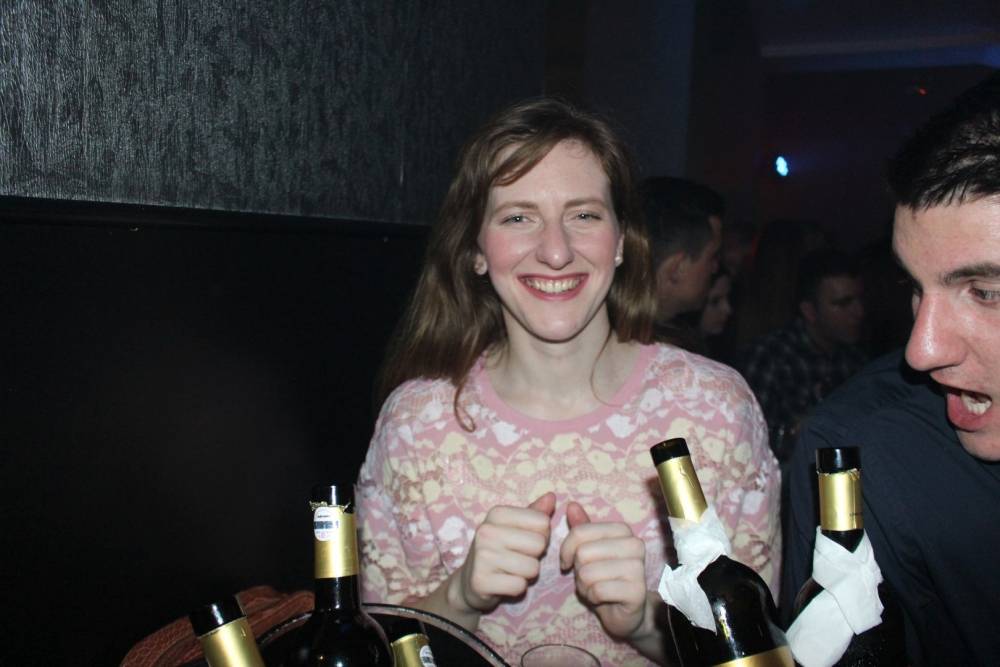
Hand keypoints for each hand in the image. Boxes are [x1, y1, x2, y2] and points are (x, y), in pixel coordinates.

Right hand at [447, 492, 555, 615]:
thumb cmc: (500, 550)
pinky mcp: (481, 581)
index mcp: (496, 513)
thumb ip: (535, 513)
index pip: (542, 522)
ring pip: (532, 568)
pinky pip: (519, 586)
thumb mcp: (515, 528)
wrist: (471, 581)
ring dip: (526, 574)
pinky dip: (516, 588)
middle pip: (539, 544)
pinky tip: (503, 582)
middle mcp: (486, 531)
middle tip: (516, 557)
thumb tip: (552, 496)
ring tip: (510, 570)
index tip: (523, 541)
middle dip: (534, 556)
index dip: (540, 535)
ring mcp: (482, 556)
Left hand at [559, 501, 649, 639]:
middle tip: (590, 578)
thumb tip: (571, 505)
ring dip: (585, 586)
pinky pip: (598, 590)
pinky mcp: (637, 590)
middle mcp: (635, 544)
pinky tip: (603, 599)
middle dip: (579, 570)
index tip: (569, 562)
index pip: (579, 532)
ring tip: (597, 588)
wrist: (625, 612)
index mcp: (622, 530)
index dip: (566, 550)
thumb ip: (582, 529)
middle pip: (583, 553)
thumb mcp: (588, 551)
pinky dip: (593, 598)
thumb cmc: (604, 578)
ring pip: (588, 573)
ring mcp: (639, 567)